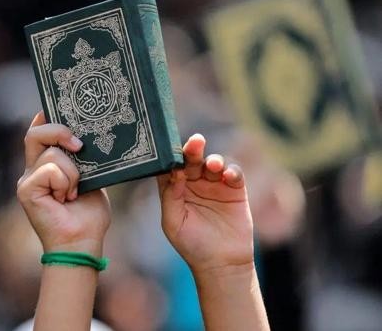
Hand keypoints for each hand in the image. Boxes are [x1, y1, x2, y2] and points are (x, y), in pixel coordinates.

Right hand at [17, 112, 110, 256]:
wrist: (82, 242)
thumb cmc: (88, 214)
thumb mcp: (91, 177)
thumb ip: (82, 159)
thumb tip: (85, 136)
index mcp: (46, 165)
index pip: (38, 131)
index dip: (46, 117)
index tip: (59, 107)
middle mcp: (32, 170)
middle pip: (35, 133)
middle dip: (59, 131)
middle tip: (79, 145)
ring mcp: (27, 180)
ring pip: (51, 154)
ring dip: (72, 172)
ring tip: (74, 192)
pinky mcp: (26, 191)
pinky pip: (50, 170)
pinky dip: (65, 182)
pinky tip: (66, 199)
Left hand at [157, 133, 253, 274]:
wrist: (221, 263)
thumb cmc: (192, 244)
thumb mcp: (173, 222)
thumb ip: (171, 196)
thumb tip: (174, 171)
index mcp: (175, 189)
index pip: (171, 167)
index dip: (170, 156)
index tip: (170, 149)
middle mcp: (194, 183)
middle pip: (192, 160)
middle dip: (193, 150)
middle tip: (195, 142)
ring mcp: (215, 185)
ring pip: (213, 163)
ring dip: (213, 160)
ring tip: (212, 165)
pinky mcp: (235, 190)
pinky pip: (234, 174)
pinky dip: (232, 171)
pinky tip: (228, 176)